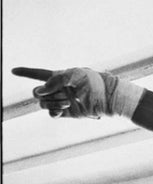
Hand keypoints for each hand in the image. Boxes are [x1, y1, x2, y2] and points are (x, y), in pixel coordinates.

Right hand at [13, 67, 143, 118]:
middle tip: (62, 93)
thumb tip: (40, 91)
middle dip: (45, 93)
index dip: (26, 72)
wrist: (108, 98)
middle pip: (37, 92)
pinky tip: (64, 108)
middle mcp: (58, 89)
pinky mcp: (67, 112)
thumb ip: (56, 79)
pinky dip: (54, 110)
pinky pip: (51, 113)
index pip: (39, 74)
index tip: (13, 71)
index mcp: (60, 76)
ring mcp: (61, 100)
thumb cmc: (95, 83)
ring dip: (53, 102)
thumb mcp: (76, 74)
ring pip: (43, 103)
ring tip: (69, 101)